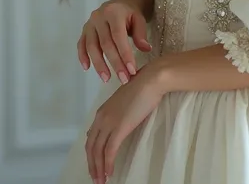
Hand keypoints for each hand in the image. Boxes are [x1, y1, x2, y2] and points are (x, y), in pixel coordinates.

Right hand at [77, 0, 152, 83]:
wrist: (120, 3)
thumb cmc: (131, 14)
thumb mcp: (139, 19)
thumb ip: (141, 34)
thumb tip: (146, 49)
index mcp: (114, 12)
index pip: (118, 35)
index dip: (124, 54)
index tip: (131, 70)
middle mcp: (99, 16)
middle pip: (105, 43)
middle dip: (115, 63)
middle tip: (123, 79)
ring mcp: (89, 23)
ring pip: (92, 46)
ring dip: (99, 64)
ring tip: (107, 79)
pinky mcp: (84, 30)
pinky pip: (81, 44)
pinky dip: (82, 57)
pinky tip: (87, 68)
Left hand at [85, 61, 164, 183]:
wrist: (150, 80)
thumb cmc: (142, 87)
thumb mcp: (125, 101)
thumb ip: (118, 113)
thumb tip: (118, 123)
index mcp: (102, 111)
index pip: (91, 137)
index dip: (91, 153)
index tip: (94, 164)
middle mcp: (101, 117)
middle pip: (91, 146)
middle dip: (92, 164)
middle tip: (96, 178)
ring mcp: (109, 122)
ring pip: (98, 151)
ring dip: (98, 168)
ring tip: (102, 180)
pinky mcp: (119, 128)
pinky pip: (110, 151)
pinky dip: (108, 164)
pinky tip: (110, 172)